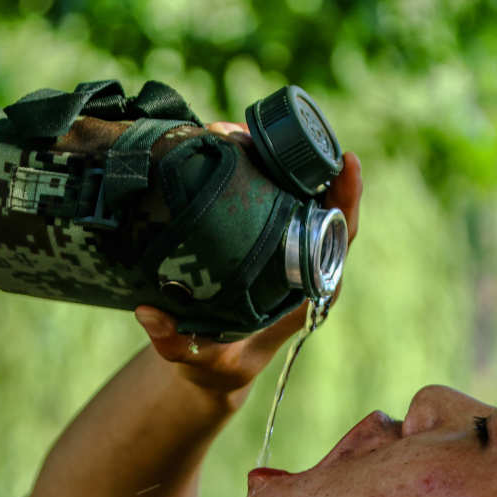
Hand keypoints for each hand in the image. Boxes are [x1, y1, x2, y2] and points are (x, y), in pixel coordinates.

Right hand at [135, 122, 361, 393]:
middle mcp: (303, 260)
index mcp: (308, 289)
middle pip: (315, 200)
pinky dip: (243, 165)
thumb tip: (150, 315)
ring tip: (225, 131)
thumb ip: (178, 344)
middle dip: (293, 159)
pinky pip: (261, 192)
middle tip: (250, 134)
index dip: (346, 199)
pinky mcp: (258, 235)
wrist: (213, 364)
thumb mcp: (200, 360)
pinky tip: (217, 143)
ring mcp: (281, 244)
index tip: (345, 163)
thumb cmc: (218, 365)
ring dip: (262, 154)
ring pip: (285, 189)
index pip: (339, 237)